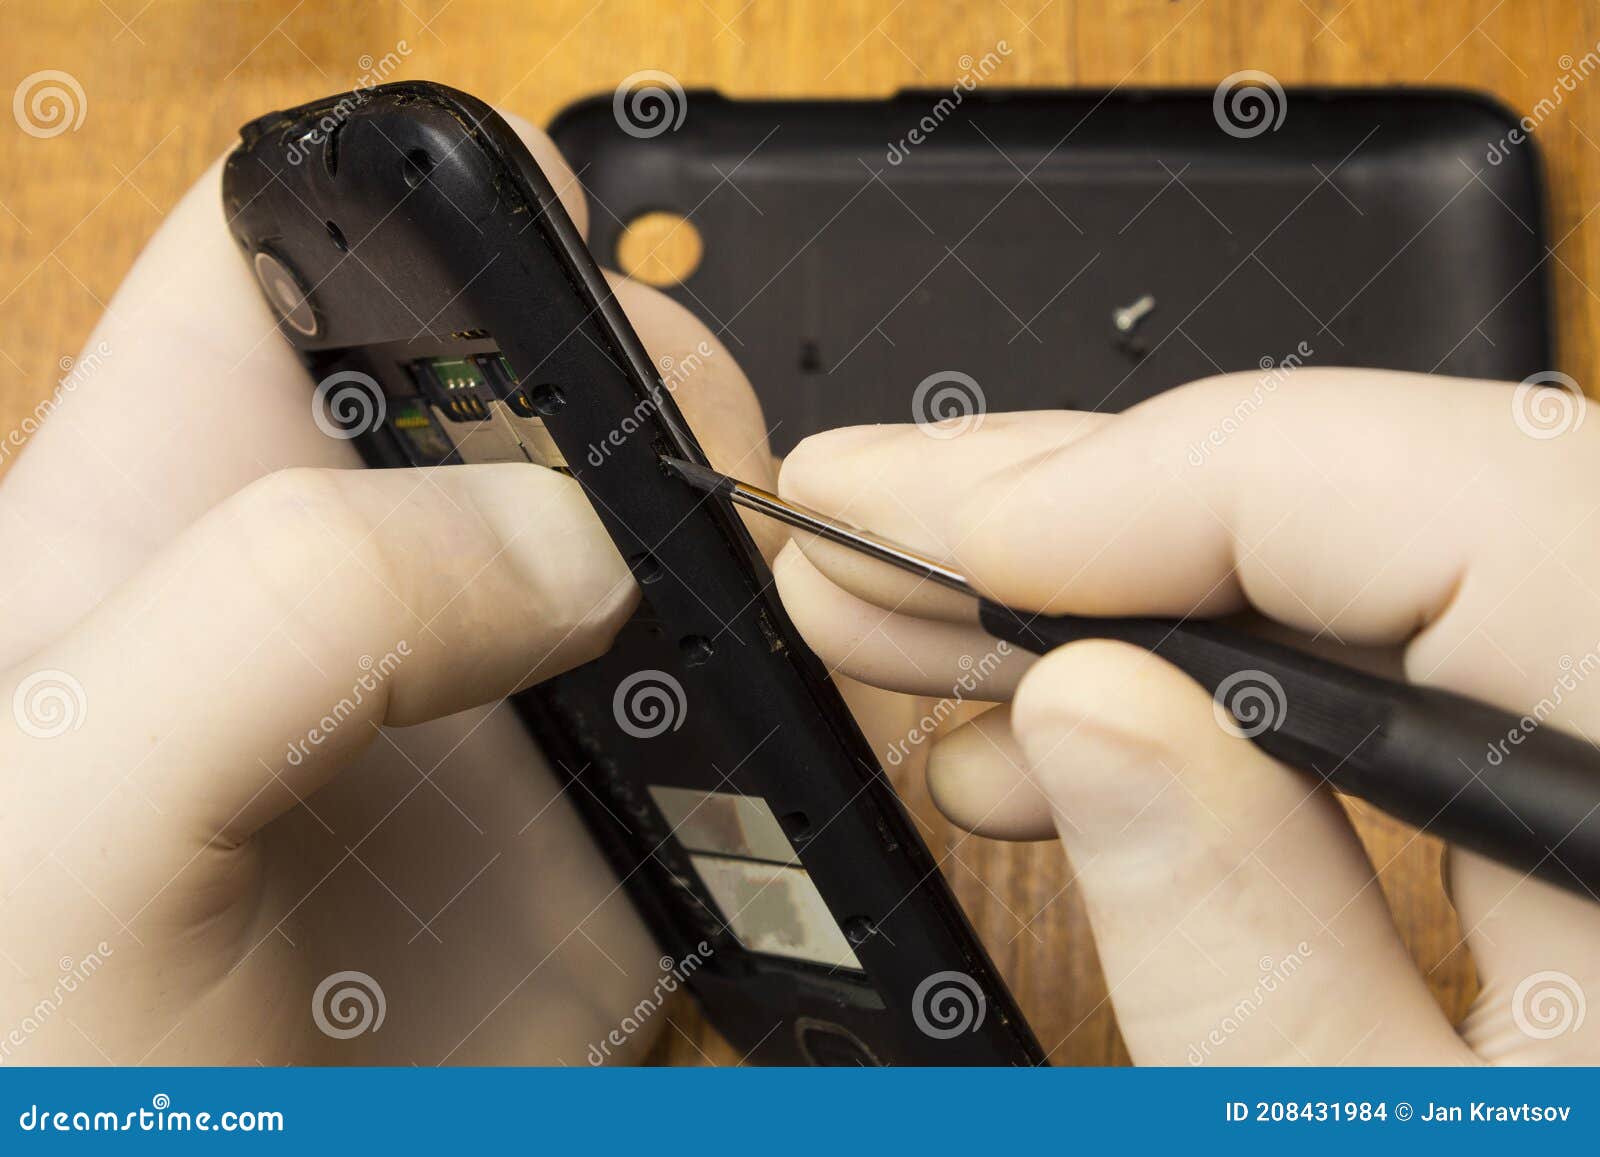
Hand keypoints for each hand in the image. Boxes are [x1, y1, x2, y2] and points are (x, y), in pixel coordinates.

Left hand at [0, 114, 778, 1064]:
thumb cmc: (29, 1082)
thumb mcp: (62, 819)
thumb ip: (281, 615)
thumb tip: (563, 540)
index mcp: (165, 534)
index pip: (281, 268)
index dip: (415, 213)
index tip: (549, 250)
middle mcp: (341, 609)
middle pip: (525, 385)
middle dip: (637, 385)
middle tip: (698, 475)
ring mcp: (480, 727)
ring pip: (658, 549)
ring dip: (744, 548)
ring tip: (781, 597)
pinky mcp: (592, 854)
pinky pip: (735, 729)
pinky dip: (797, 712)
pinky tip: (801, 727)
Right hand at [774, 369, 1599, 1063]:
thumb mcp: (1378, 1152)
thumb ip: (1244, 953)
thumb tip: (1084, 710)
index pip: (1453, 503)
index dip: (1158, 487)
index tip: (941, 539)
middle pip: (1396, 498)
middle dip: (1090, 509)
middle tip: (878, 523)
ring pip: (1369, 557)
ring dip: (1118, 594)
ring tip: (924, 638)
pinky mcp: (1579, 758)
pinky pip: (1389, 648)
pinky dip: (1203, 678)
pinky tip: (1060, 728)